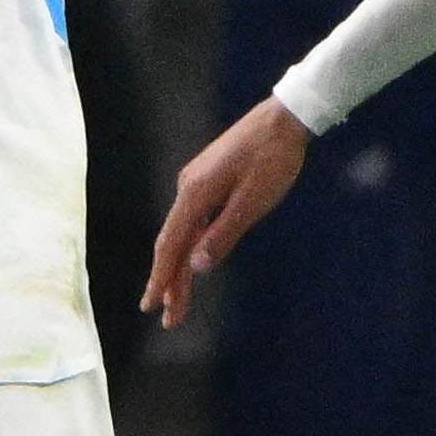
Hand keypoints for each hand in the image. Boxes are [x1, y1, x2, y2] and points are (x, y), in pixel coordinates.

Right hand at [140, 97, 310, 328]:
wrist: (284, 118)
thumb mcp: (252, 202)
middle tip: (169, 317)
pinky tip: (194, 258)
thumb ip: (223, 234)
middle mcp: (188, 188)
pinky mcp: (209, 178)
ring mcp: (197, 182)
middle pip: (173, 241)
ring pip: (184, 231)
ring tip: (177, 297)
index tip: (151, 307)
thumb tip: (195, 266)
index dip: (161, 278)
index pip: (171, 245)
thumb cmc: (272, 159)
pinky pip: (194, 219)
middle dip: (170, 281)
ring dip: (181, 264)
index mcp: (195, 194)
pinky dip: (192, 243)